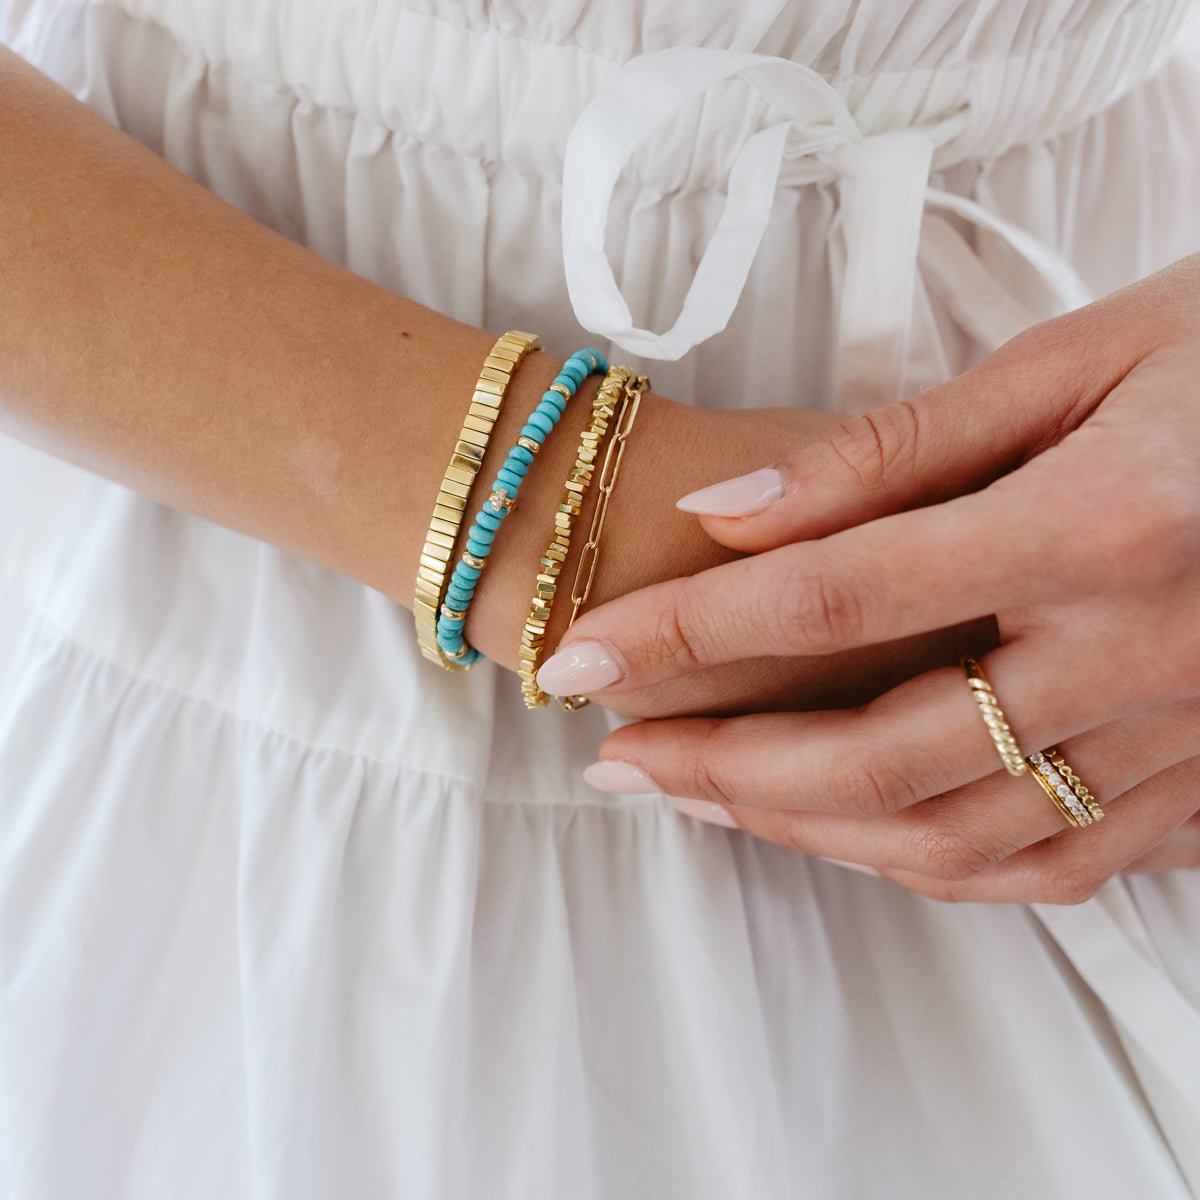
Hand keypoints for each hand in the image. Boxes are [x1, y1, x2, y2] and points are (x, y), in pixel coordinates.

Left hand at [537, 254, 1199, 902]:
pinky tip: (848, 837)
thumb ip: (893, 451)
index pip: (834, 595)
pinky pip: (1050, 865)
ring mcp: (1185, 741)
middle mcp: (1141, 655)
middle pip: (879, 757)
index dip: (685, 635)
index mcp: (1098, 525)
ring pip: (953, 837)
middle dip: (722, 769)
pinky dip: (927, 865)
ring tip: (700, 801)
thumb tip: (732, 518)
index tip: (578, 657)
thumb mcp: (1075, 360)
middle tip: (616, 761)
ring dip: (803, 832)